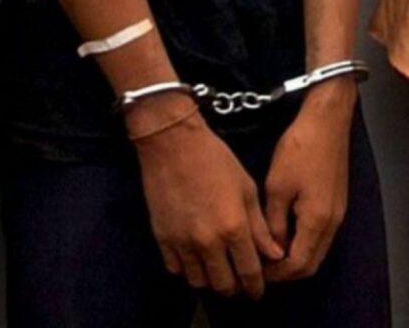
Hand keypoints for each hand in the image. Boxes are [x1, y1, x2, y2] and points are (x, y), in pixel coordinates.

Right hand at [130, 94, 283, 298]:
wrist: (171, 144)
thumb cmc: (215, 160)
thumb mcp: (247, 190)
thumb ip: (260, 228)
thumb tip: (274, 255)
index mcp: (234, 229)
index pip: (250, 273)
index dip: (256, 287)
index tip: (257, 290)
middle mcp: (207, 242)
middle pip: (223, 285)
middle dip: (234, 288)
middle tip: (237, 280)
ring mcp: (181, 241)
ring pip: (198, 281)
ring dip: (209, 279)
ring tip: (215, 269)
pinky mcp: (161, 236)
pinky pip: (175, 268)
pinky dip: (187, 269)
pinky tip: (193, 257)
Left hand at [263, 81, 355, 281]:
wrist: (325, 124)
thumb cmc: (299, 150)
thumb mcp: (277, 187)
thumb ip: (272, 222)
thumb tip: (268, 248)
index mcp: (317, 221)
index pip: (298, 264)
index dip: (275, 273)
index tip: (253, 272)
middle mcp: (332, 223)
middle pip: (310, 262)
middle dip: (284, 271)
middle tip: (257, 268)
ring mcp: (336, 214)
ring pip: (314, 250)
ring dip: (291, 256)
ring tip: (263, 253)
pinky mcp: (333, 204)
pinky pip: (317, 235)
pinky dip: (299, 242)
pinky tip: (277, 234)